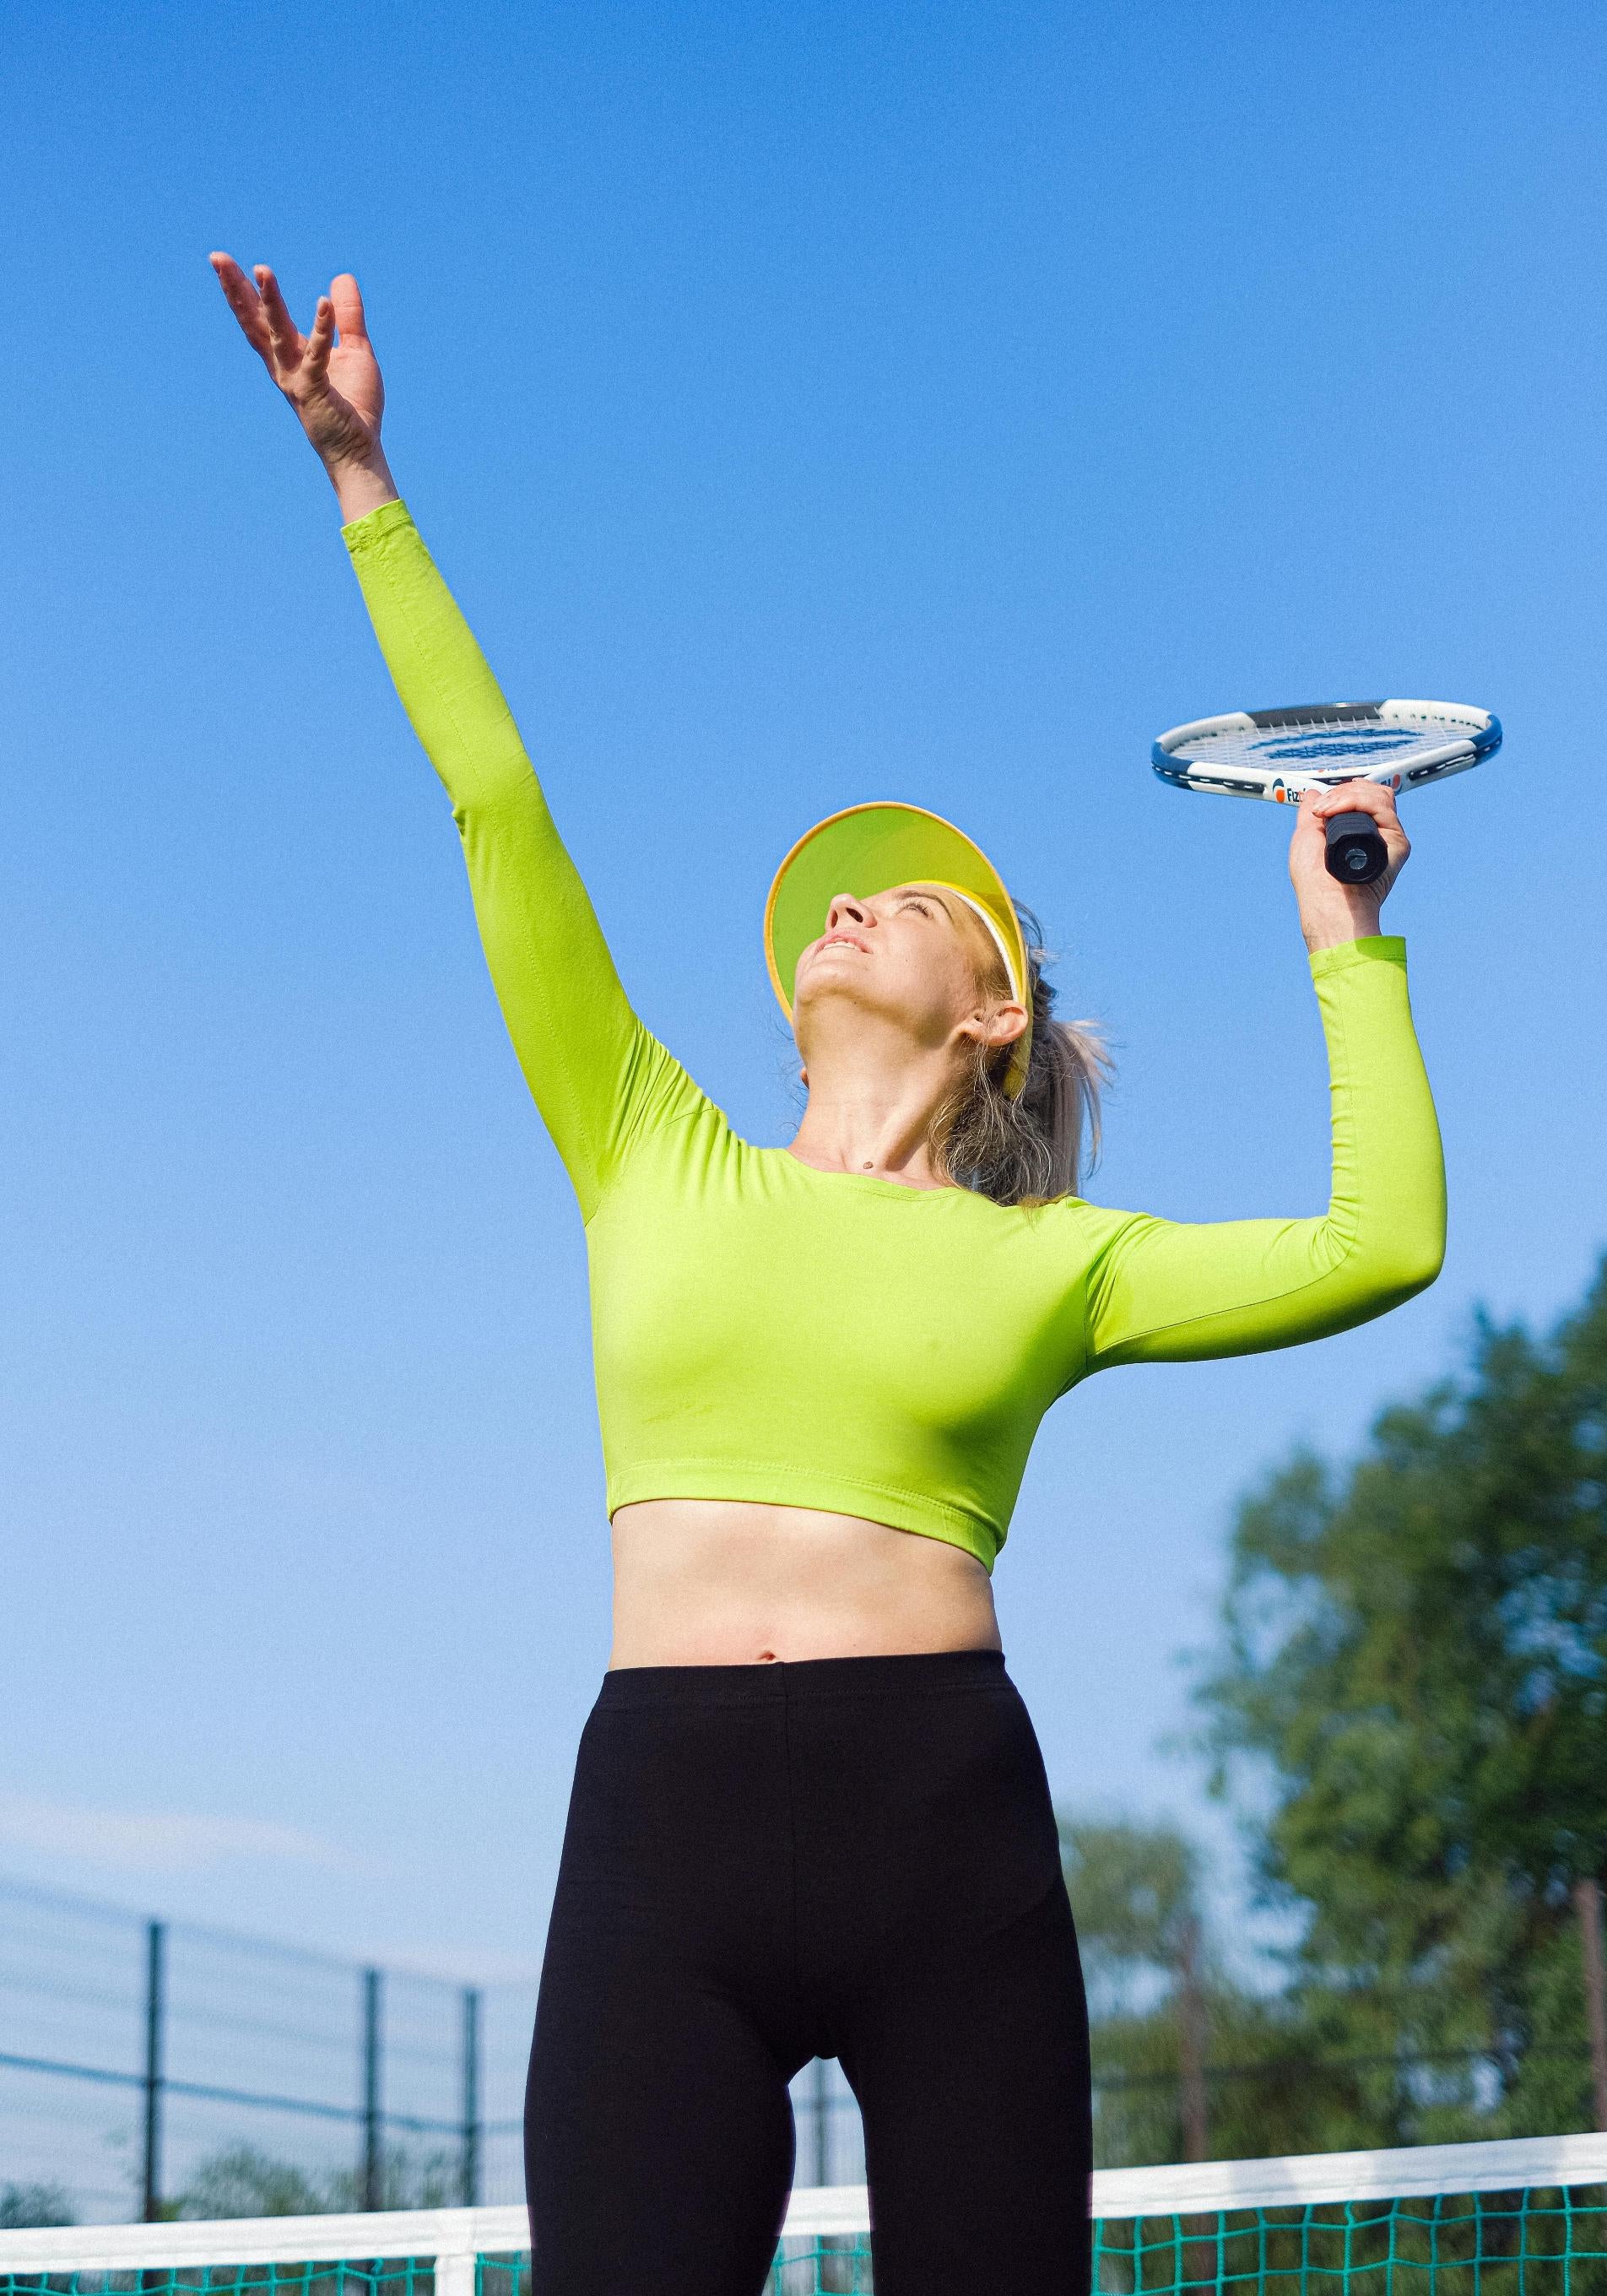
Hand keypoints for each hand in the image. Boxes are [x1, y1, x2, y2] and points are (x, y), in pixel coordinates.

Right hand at [209, 255, 397, 516]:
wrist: (359, 450)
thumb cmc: (353, 405)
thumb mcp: (354, 350)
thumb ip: (347, 316)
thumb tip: (342, 277)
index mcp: (289, 355)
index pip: (260, 318)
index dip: (242, 290)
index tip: (224, 262)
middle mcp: (284, 366)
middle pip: (254, 322)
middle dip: (235, 290)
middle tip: (217, 258)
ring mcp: (295, 379)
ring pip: (277, 335)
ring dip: (270, 302)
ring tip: (262, 270)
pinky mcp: (315, 391)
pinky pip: (317, 356)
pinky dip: (321, 329)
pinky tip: (323, 302)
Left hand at [1287, 779, 1409, 952]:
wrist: (1326, 901)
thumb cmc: (1314, 881)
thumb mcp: (1306, 838)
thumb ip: (1311, 813)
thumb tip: (1313, 794)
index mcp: (1359, 833)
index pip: (1362, 798)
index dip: (1344, 792)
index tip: (1320, 804)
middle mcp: (1377, 834)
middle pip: (1373, 793)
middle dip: (1343, 791)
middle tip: (1321, 808)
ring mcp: (1388, 837)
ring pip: (1379, 795)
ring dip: (1348, 795)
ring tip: (1326, 811)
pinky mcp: (1398, 843)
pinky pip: (1383, 807)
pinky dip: (1357, 801)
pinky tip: (1335, 812)